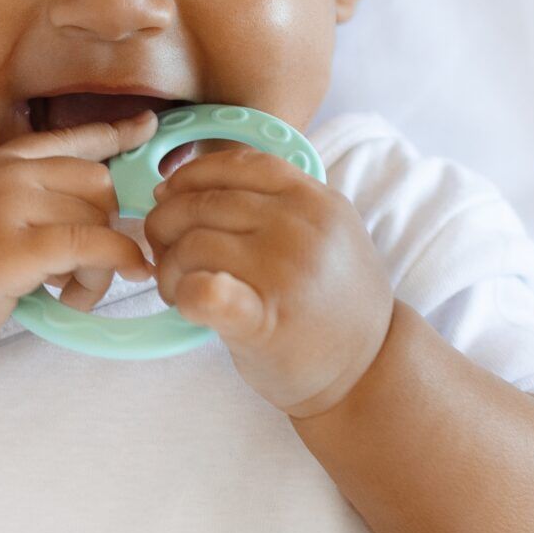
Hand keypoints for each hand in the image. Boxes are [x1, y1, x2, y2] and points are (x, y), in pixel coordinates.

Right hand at [0, 110, 160, 370]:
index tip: (147, 130)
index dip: (114, 135)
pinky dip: (108, 268)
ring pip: (97, 218)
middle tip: (82, 274)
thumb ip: (14, 202)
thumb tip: (75, 213)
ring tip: (68, 295)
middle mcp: (1, 175)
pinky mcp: (9, 251)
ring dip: (100, 265)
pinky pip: (89, 246)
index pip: (67, 138)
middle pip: (97, 183)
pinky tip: (84, 297)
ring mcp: (3, 207)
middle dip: (106, 229)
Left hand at [140, 141, 395, 416]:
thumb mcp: (326, 230)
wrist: (368, 368)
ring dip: (169, 267)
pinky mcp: (262, 322)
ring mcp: (283, 273)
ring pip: (192, 245)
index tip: (172, 197)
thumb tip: (182, 184)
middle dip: (167, 225)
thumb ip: (274, 200)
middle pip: (204, 204)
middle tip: (165, 253)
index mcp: (313, 199)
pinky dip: (183, 293)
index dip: (192, 177)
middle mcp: (300, 228)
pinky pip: (203, 292)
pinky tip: (187, 303)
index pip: (237, 164)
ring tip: (177, 288)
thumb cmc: (333, 300)